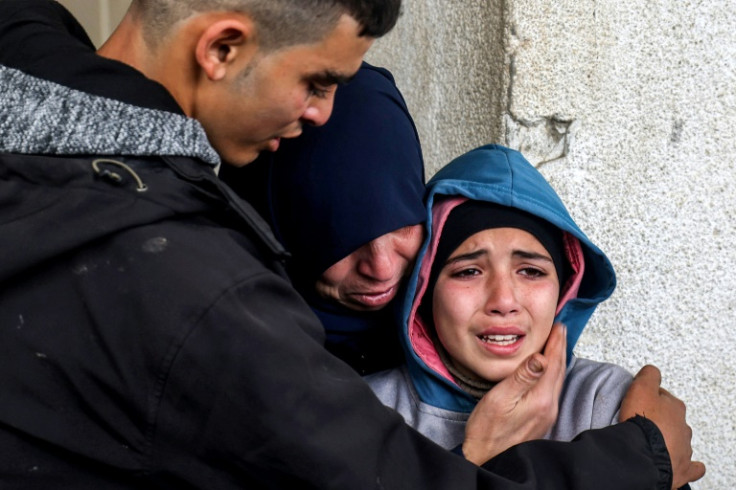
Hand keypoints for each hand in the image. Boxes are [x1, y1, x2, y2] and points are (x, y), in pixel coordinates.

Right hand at [462, 324, 566, 464]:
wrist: (487, 458)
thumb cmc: (488, 430)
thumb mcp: (500, 399)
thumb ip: (522, 377)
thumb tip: (541, 358)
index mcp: (540, 398)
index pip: (553, 363)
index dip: (556, 343)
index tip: (558, 326)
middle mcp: (548, 407)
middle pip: (559, 371)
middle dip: (559, 348)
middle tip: (560, 330)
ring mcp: (546, 415)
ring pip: (557, 381)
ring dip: (557, 361)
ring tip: (555, 346)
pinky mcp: (541, 420)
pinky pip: (552, 390)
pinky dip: (552, 374)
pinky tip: (547, 372)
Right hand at [620, 365, 705, 488]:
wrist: (642, 453)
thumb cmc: (641, 422)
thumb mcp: (640, 387)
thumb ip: (648, 375)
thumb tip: (652, 371)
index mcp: (675, 406)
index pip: (663, 396)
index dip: (648, 396)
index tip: (638, 400)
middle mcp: (682, 426)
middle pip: (672, 418)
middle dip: (660, 418)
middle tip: (643, 420)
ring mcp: (684, 447)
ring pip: (679, 440)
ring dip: (668, 439)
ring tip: (652, 441)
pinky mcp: (682, 468)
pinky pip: (692, 467)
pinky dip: (688, 465)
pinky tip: (679, 462)